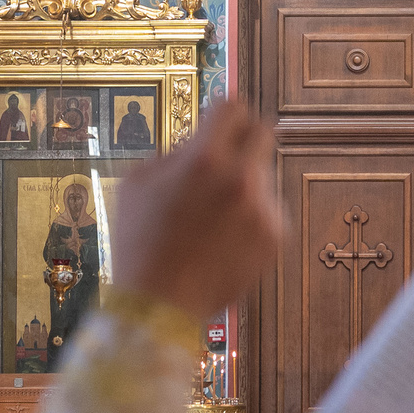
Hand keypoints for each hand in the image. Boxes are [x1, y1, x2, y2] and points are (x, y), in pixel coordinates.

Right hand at [108, 96, 281, 322]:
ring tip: (211, 217)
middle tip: (230, 153)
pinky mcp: (275, 239)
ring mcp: (263, 210)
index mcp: (204, 159)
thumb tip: (200, 137)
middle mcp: (241, 179)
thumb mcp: (138, 182)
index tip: (220, 121)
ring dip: (244, 185)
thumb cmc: (139, 242)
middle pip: (263, 132)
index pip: (233, 107)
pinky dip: (250, 218)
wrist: (159, 305)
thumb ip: (175, 152)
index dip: (224, 112)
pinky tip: (222, 239)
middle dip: (245, 138)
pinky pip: (267, 211)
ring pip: (263, 176)